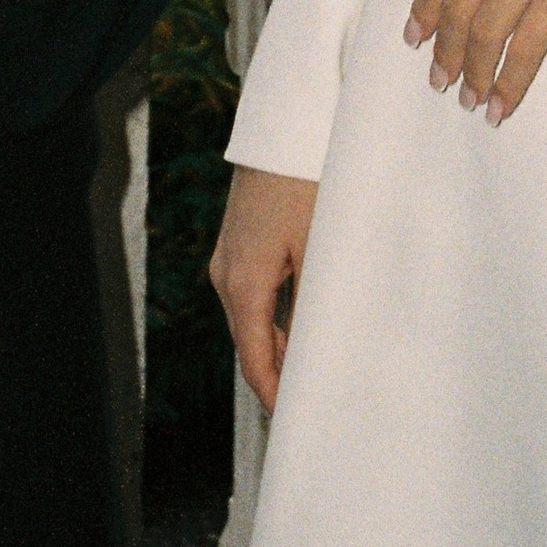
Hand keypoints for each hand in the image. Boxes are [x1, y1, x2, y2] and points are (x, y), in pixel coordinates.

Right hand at [213, 164, 317, 413]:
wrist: (284, 126)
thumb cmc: (305, 182)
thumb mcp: (319, 245)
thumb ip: (315, 300)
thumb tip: (320, 348)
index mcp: (243, 284)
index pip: (255, 358)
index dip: (274, 393)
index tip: (294, 420)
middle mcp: (226, 275)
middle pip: (249, 342)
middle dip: (275, 374)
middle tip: (309, 402)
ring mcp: (228, 257)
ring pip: (250, 318)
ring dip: (275, 345)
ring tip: (309, 370)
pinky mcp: (237, 242)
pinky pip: (251, 293)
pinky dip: (271, 317)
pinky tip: (297, 324)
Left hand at [404, 0, 546, 123]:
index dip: (425, 6)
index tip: (416, 34)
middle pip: (458, 6)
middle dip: (444, 50)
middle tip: (439, 78)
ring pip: (484, 33)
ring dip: (472, 74)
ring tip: (469, 99)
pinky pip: (524, 49)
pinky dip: (508, 83)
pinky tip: (501, 104)